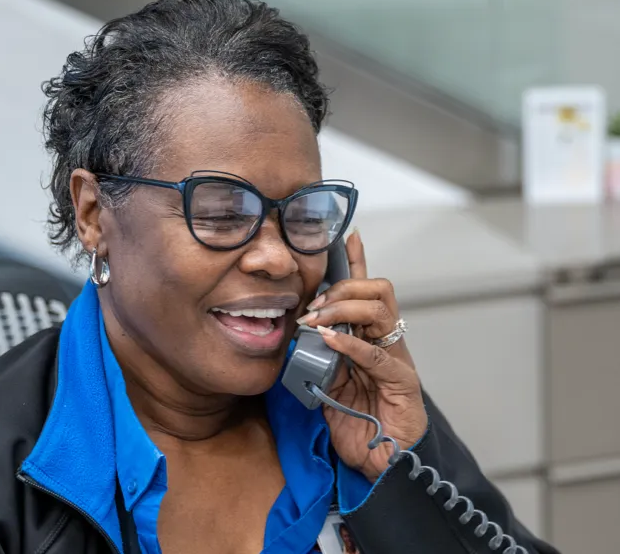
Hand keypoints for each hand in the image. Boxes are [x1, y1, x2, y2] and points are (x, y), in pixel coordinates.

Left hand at [296, 230, 427, 482]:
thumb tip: (296, 333)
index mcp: (371, 336)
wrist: (385, 462)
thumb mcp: (330, 381)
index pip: (367, 289)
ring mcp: (396, 358)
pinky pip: (376, 353)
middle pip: (377, 289)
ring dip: (344, 309)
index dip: (357, 261)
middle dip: (342, 289)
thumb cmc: (359, 421)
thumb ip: (319, 355)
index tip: (345, 236)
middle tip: (313, 304)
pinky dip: (351, 343)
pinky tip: (330, 340)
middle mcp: (387, 340)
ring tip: (318, 320)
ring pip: (380, 310)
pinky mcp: (402, 381)